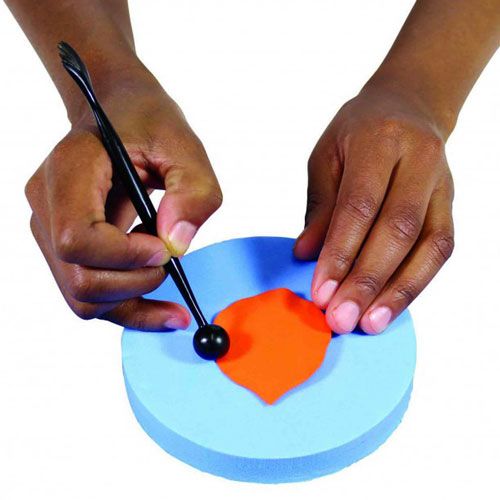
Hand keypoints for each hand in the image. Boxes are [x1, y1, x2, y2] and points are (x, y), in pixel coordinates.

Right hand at [26, 73, 221, 329]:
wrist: (118, 113)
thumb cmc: (147, 121)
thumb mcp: (184, 144)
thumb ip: (192, 191)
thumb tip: (175, 244)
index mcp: (70, 169)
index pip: (78, 239)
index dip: (126, 255)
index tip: (163, 246)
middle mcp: (49, 204)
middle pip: (80, 280)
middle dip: (136, 283)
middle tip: (170, 259)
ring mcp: (52, 230)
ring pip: (84, 299)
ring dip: (134, 299)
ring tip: (170, 275)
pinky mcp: (68, 249)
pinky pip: (92, 297)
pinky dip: (131, 310)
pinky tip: (168, 312)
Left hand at [294, 86, 454, 333]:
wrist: (409, 106)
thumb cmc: (359, 133)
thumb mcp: (327, 157)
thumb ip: (321, 207)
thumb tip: (306, 255)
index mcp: (380, 142)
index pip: (359, 206)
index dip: (340, 253)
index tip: (321, 291)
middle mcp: (419, 161)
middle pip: (396, 230)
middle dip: (366, 280)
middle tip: (340, 318)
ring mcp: (442, 185)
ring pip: (428, 246)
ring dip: (397, 291)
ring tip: (369, 324)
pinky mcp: (451, 205)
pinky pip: (440, 250)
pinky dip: (416, 282)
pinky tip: (392, 305)